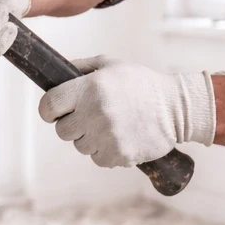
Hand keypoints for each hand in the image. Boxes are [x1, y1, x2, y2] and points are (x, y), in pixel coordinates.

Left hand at [38, 56, 215, 166]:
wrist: (175, 108)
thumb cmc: (141, 84)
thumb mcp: (110, 65)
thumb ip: (80, 68)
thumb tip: (53, 74)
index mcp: (90, 88)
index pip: (49, 106)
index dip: (49, 110)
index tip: (55, 111)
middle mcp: (95, 112)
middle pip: (62, 130)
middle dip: (72, 125)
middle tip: (89, 117)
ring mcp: (107, 136)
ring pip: (80, 146)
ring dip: (90, 139)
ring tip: (111, 125)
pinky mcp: (119, 154)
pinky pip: (97, 159)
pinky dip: (105, 152)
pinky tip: (120, 138)